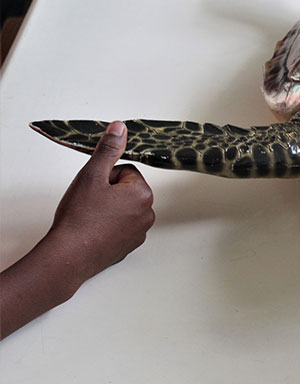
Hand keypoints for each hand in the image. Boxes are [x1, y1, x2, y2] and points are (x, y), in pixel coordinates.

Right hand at [49, 121, 154, 281]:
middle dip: (108, 193)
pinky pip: (120, 226)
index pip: (125, 171)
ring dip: (108, 209)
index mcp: (142, 193)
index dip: (105, 177)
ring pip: (122, 208)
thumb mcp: (91, 175)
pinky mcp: (129, 246)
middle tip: (90, 204)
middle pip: (126, 190)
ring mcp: (139, 232)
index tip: (93, 190)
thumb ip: (108, 149)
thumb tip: (120, 128)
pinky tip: (93, 231)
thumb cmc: (79, 218)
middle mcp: (147, 213)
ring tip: (90, 219)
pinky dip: (108, 226)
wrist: (68, 256)